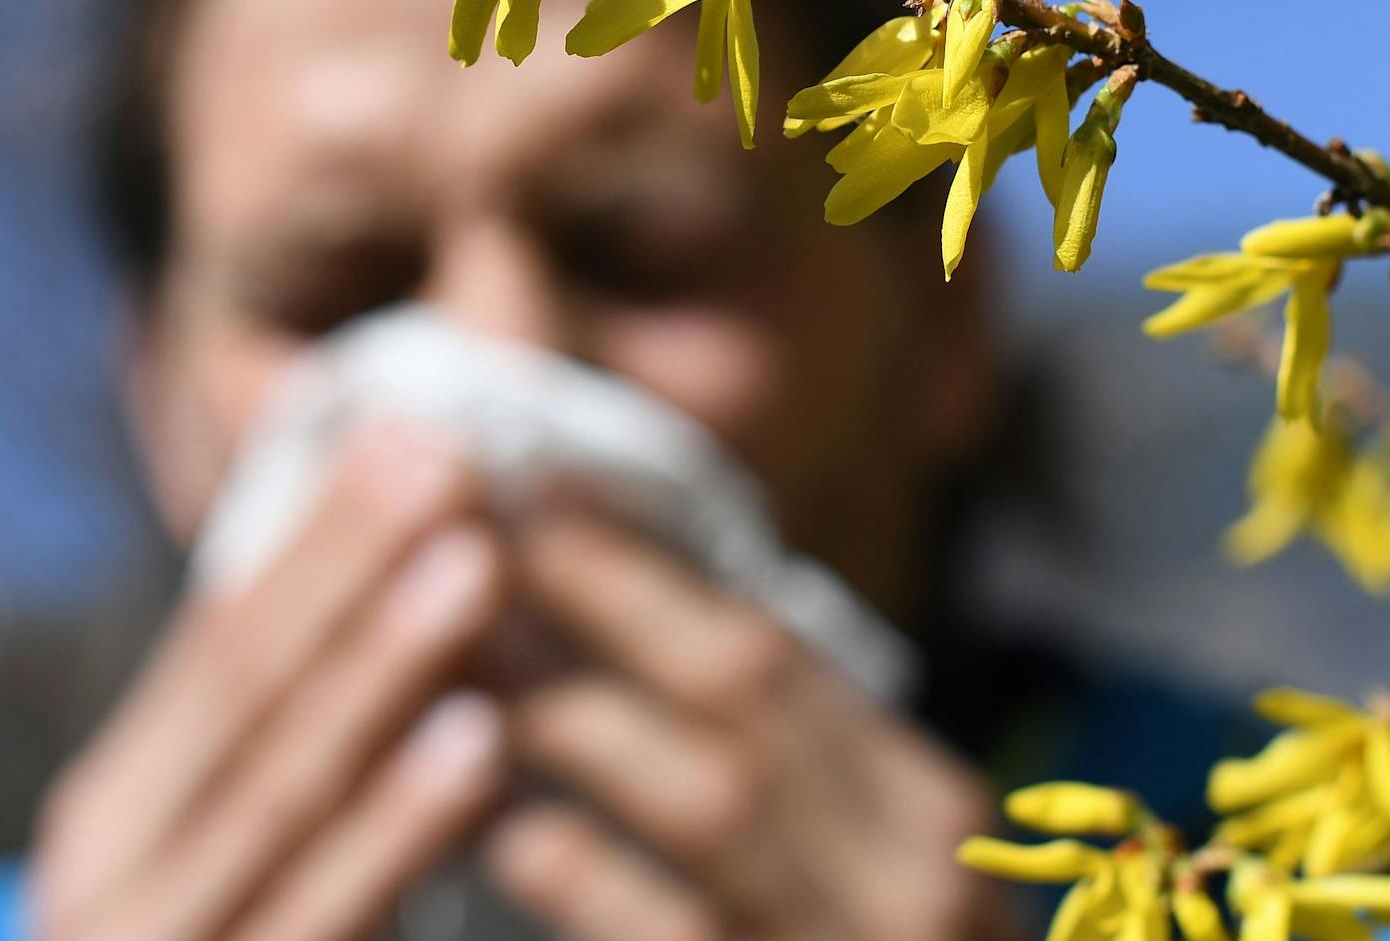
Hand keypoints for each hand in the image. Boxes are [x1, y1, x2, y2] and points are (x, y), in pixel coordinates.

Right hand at [31, 427, 507, 940]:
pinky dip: (394, 828)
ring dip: (383, 674)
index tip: (418, 429)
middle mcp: (117, 884)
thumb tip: (400, 546)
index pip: (221, 649)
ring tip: (474, 566)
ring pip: (282, 801)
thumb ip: (292, 722)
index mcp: (118, 814)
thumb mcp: (234, 841)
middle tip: (455, 459)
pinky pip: (320, 918)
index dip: (318, 538)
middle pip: (251, 705)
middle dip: (353, 575)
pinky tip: (474, 747)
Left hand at [484, 513, 1021, 940]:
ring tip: (462, 657)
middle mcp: (918, 864)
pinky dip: (599, 886)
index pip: (777, 649)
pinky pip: (690, 939)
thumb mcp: (867, 865)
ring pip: (714, 803)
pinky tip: (518, 837)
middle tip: (476, 530)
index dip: (648, 567)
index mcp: (927, 805)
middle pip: (742, 693)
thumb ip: (784, 771)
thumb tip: (635, 640)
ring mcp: (864, 938)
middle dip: (601, 601)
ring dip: (576, 719)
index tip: (545, 493)